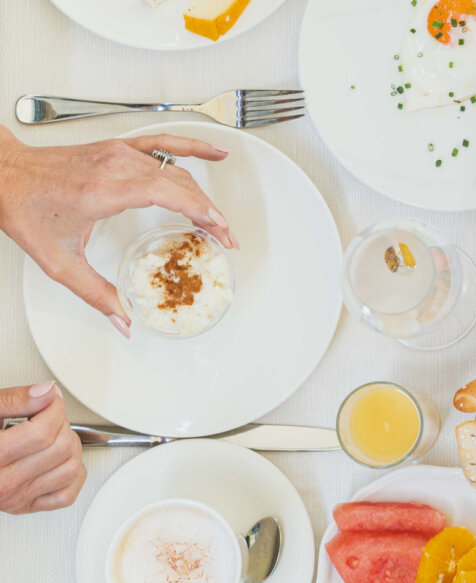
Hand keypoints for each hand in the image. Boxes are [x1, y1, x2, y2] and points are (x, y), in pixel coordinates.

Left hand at [0, 127, 234, 336]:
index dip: (200, 211)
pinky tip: (215, 152)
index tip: (219, 230)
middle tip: (225, 237)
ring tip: (219, 217)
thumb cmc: (25, 208)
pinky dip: (194, 146)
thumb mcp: (59, 261)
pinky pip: (165, 143)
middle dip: (209, 212)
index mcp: (103, 190)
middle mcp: (115, 166)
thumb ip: (95, 293)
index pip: (168, 193)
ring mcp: (119, 152)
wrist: (3, 174)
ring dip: (203, 193)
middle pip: (180, 183)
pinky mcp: (119, 147)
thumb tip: (123, 319)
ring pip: (176, 168)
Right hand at [0, 382, 85, 514]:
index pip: (41, 433)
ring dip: (71, 447)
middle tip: (49, 417)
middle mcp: (2, 484)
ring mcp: (15, 499)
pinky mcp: (25, 507)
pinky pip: (67, 495)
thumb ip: (13, 400)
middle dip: (62, 425)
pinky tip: (58, 460)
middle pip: (60, 449)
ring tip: (54, 436)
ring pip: (71, 470)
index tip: (51, 401)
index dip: (54, 409)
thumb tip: (47, 393)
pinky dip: (72, 475)